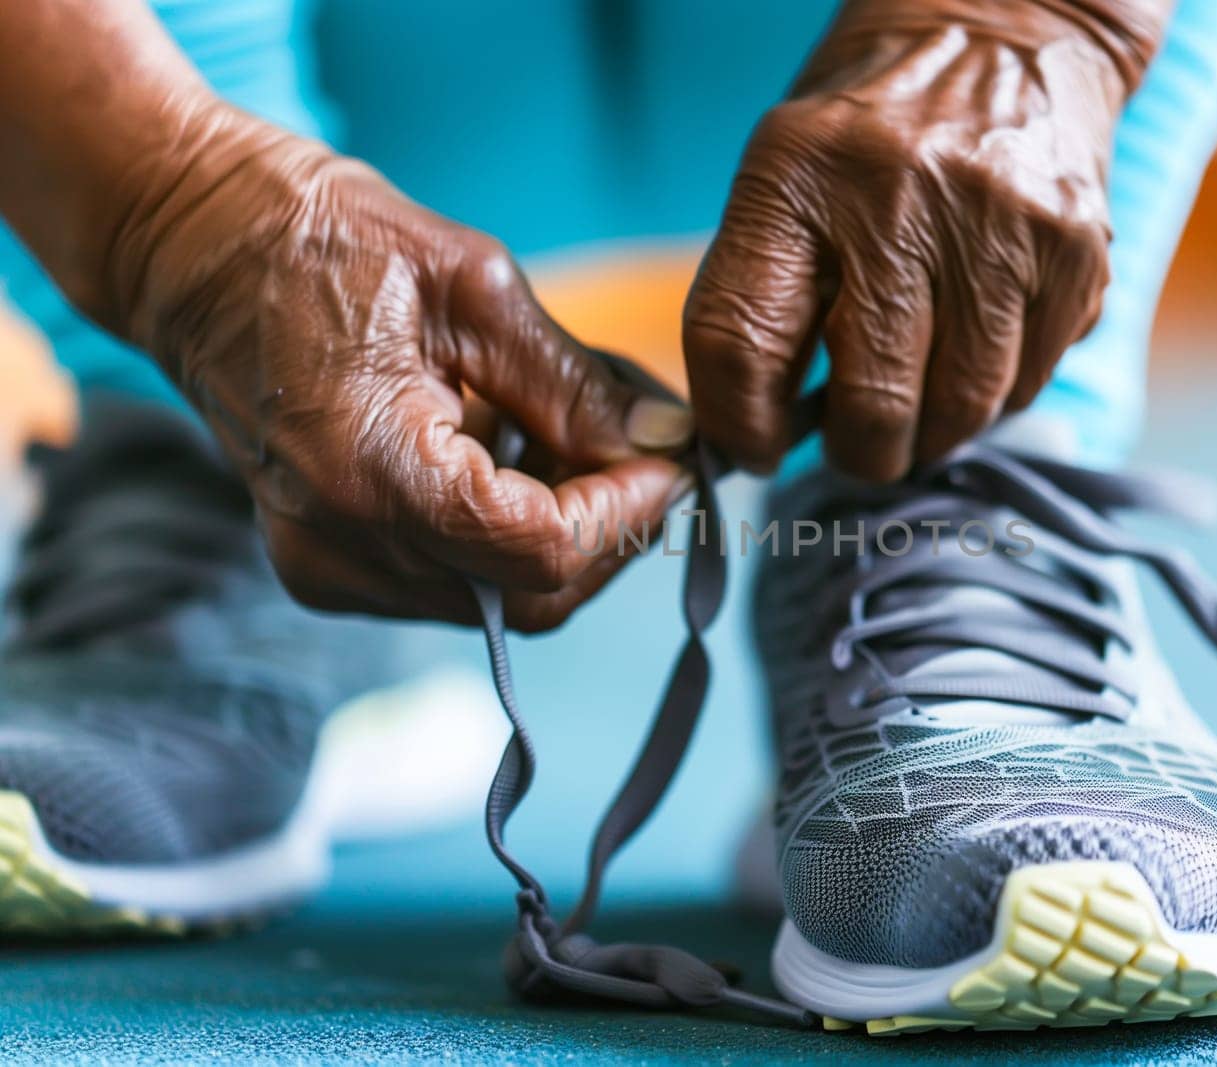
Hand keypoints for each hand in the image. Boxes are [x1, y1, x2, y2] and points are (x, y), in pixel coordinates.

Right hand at [105, 105, 694, 629]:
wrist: (193, 251)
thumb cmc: (322, 240)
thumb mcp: (474, 287)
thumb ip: (574, 383)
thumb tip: (665, 441)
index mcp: (371, 473)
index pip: (545, 551)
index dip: (629, 512)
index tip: (676, 455)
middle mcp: (343, 548)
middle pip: (533, 597)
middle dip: (612, 530)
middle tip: (647, 447)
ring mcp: (329, 569)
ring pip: (502, 599)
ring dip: (567, 529)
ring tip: (574, 430)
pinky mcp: (329, 567)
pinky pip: (457, 582)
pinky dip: (511, 533)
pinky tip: (516, 451)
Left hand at [684, 0, 1165, 480]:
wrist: (1008, 25)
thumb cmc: (873, 126)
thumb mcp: (787, 176)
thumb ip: (763, 295)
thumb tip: (758, 435)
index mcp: (797, 176)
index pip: (742, 343)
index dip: (742, 426)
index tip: (756, 448)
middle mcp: (898, 197)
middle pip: (873, 402)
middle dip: (860, 450)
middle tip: (858, 441)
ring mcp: (998, 224)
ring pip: (963, 408)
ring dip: (934, 430)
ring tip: (920, 396)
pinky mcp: (1076, 248)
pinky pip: (1030, 380)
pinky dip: (997, 391)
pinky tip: (979, 342)